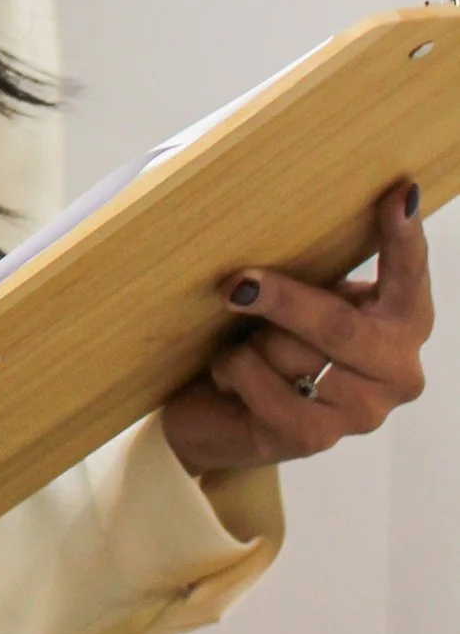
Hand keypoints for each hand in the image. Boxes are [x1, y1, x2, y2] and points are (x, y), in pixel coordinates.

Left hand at [161, 180, 433, 475]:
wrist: (222, 411)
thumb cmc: (270, 335)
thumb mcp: (303, 292)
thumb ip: (316, 266)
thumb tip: (282, 211)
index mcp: (403, 322)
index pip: (409, 273)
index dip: (403, 236)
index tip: (399, 193)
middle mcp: (399, 372)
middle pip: (339, 325)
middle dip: (282, 300)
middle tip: (237, 283)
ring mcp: (362, 412)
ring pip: (292, 356)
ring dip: (252, 342)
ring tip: (247, 346)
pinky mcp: (315, 440)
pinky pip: (261, 386)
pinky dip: (233, 371)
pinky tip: (230, 376)